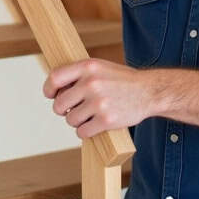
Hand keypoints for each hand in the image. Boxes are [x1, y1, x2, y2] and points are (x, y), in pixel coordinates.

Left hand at [43, 58, 158, 138]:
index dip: (48, 89)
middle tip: (73, 110)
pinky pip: (82, 132)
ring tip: (89, 116)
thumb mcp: (100, 67)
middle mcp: (91, 83)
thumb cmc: (122, 80)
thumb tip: (54, 90)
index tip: (50, 95)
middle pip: (59, 104)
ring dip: (77, 121)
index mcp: (88, 66)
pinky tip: (95, 125)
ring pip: (70, 120)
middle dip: (63, 110)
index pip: (55, 78)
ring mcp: (98, 102)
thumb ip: (79, 75)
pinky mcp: (106, 120)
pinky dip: (86, 132)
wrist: (149, 91)